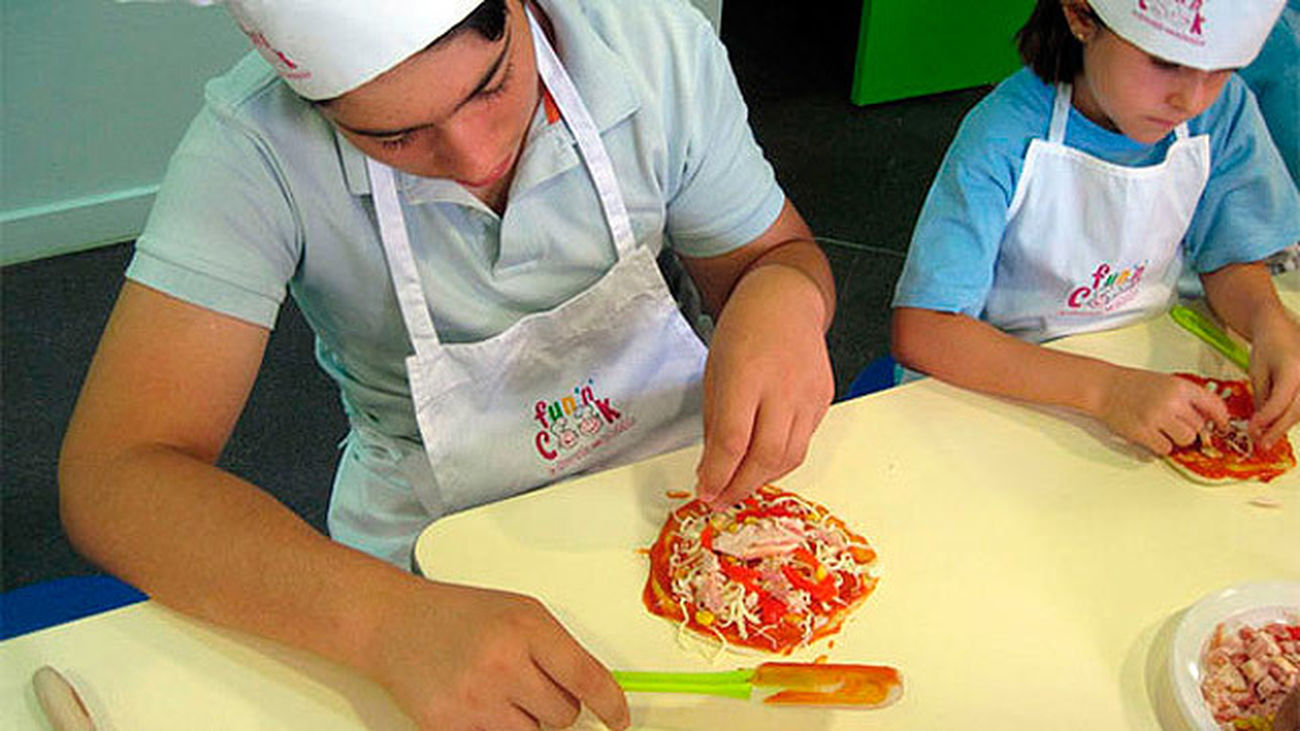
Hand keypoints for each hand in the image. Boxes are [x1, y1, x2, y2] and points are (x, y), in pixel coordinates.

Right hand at [370, 581, 628, 730]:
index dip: (611, 705)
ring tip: (500, 691)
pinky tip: (479, 704)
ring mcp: (475, 699)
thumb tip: (594, 692)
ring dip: (527, 721)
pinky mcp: (449, 727)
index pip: (587, 678)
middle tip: (528, 684)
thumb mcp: (519, 612)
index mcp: (526, 628)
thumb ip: (558, 649)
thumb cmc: (458, 615)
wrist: (393, 624)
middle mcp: (503, 663)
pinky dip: (497, 728)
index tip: (619, 719)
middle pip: (564, 716)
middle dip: (556, 706)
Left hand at [695, 264, 833, 508]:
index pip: (734, 440)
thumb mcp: (715, 372)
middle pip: (766, 455)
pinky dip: (781, 460)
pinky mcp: (824, 400)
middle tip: (720, 500)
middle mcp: (783, 386)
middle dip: (740, 487)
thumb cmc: (744, 331)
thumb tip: (711, 470)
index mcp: (747, 375)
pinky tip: (762, 462)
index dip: (718, 474)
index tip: (704, 491)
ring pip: (790, 456)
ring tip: (738, 487)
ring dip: (761, 479)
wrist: (785, 301)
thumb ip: (716, 423)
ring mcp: (809, 394)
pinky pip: (803, 442)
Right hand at [1094, 368, 1228, 454]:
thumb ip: (1187, 398)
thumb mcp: (1166, 383)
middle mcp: (1172, 402)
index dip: (1221, 419)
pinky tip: (1151, 436)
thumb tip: (1208, 418)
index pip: (1214, 405)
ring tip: (1163, 431)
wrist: (1104, 387)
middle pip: (1200, 427)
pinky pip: (1165, 448)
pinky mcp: (1143, 432)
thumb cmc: (1132, 384)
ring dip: (1177, 439)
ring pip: (1186, 440)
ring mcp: (1157, 418)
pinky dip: (1160, 446)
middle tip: (1177, 426)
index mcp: (1180, 387)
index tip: (1222, 426)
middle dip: (1191, 429)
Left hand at [1245, 308, 1299, 447]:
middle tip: (1261, 444)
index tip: (1252, 431)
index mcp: (1293, 369)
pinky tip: (1277, 425)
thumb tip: (1259, 425)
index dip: (1266, 419)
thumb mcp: (1257, 372)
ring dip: (1285, 426)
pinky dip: (1291, 417)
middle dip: (1277, 429)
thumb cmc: (1267, 347)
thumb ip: (1261, 398)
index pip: (1281, 401)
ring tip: (1266, 437)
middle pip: (1296, 411)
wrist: (1281, 329)